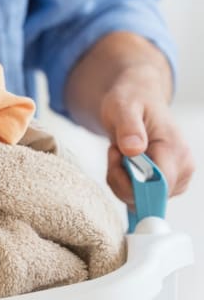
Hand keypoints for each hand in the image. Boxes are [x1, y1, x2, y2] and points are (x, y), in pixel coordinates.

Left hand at [100, 65, 193, 202]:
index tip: (116, 156)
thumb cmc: (131, 101)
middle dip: (122, 180)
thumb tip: (133, 150)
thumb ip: (129, 128)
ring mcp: (178, 177)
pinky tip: (125, 162)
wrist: (138, 100)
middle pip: (147, 197)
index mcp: (175, 148)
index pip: (159, 186)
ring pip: (141, 199)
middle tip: (115, 151)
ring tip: (120, 153)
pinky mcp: (169, 183)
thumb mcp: (123, 108)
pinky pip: (140, 196)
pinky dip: (125, 183)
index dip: (131, 183)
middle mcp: (183, 166)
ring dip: (121, 181)